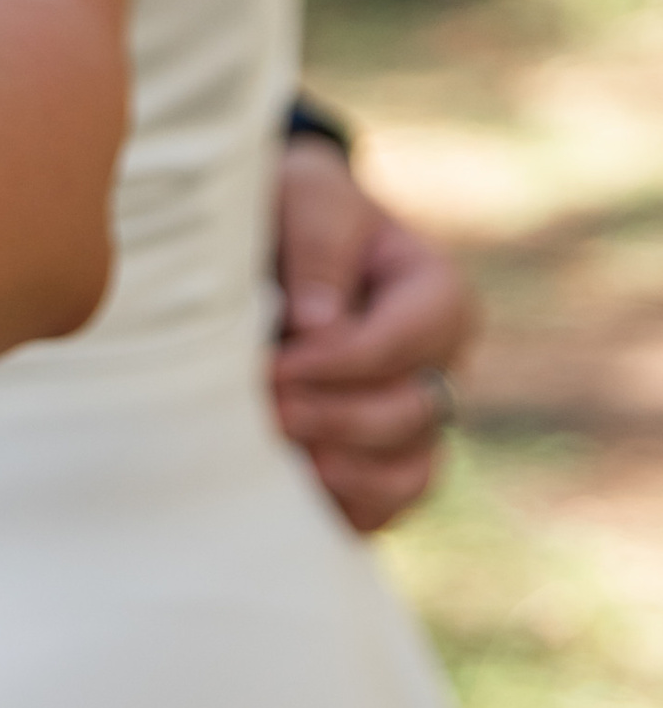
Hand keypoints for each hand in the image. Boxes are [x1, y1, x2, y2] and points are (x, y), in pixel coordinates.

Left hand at [269, 140, 475, 533]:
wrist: (280, 236)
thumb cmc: (300, 211)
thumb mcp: (310, 198)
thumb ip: (318, 248)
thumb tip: (317, 324)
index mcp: (437, 296)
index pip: (403, 343)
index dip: (339, 362)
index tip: (274, 366)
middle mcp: (439, 365)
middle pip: (409, 413)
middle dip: (336, 417)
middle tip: (267, 412)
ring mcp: (416, 419)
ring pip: (409, 472)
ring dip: (346, 473)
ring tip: (285, 461)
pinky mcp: (383, 460)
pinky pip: (386, 507)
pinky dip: (346, 510)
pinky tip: (293, 497)